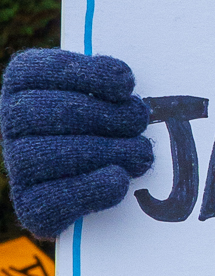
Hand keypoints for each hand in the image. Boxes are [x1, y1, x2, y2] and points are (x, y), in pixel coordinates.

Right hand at [1, 49, 152, 238]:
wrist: (102, 178)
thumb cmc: (110, 120)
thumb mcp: (109, 90)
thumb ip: (111, 82)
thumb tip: (123, 81)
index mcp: (25, 81)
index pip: (41, 70)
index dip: (86, 74)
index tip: (126, 84)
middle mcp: (13, 120)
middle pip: (49, 113)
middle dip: (104, 116)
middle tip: (140, 120)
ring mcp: (18, 165)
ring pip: (47, 157)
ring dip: (104, 153)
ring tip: (140, 153)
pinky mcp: (30, 206)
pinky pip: (51, 202)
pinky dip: (90, 189)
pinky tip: (119, 179)